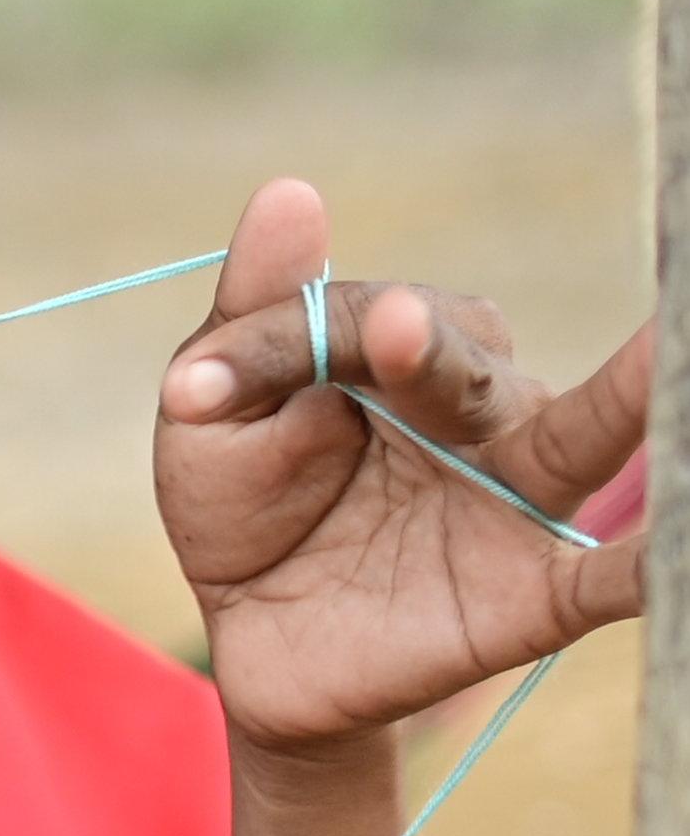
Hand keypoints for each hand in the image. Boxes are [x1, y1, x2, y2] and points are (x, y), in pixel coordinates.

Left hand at [154, 180, 645, 753]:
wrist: (252, 642)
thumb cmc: (247, 506)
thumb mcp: (210, 417)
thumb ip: (252, 325)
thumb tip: (289, 193)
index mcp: (406, 355)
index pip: (358, 320)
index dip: (279, 344)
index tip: (193, 392)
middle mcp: (483, 414)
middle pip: (467, 363)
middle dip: (427, 347)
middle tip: (396, 326)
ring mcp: (517, 501)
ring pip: (579, 437)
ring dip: (628, 396)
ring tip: (663, 351)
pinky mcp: (531, 594)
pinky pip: (604, 578)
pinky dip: (645, 565)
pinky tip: (668, 553)